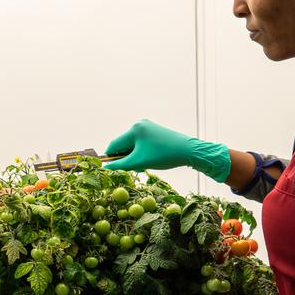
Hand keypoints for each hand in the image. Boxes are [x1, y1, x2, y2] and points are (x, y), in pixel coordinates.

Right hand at [103, 120, 231, 182]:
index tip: (110, 170)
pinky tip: (148, 160)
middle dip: (125, 158)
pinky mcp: (155, 132)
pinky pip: (141, 144)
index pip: (114, 145)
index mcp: (134, 129)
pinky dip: (141, 153)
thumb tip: (104, 169)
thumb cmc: (163, 156)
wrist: (189, 151)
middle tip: (131, 169)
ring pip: (132, 145)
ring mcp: (148, 127)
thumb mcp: (139, 162)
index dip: (110, 158)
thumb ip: (119, 165)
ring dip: (133, 157)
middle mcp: (140, 124)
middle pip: (123, 144)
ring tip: (142, 165)